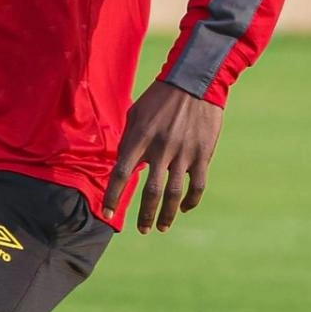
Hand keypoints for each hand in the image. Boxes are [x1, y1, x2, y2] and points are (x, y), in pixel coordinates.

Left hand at [103, 80, 222, 232]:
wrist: (195, 81)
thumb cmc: (160, 98)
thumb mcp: (136, 114)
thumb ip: (129, 141)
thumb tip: (124, 167)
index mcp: (140, 138)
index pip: (121, 174)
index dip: (113, 197)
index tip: (108, 214)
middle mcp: (161, 148)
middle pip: (150, 191)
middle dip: (144, 215)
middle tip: (142, 230)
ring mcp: (183, 153)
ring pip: (174, 194)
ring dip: (166, 215)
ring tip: (161, 227)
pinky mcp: (203, 154)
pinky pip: (197, 185)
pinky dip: (191, 201)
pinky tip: (185, 208)